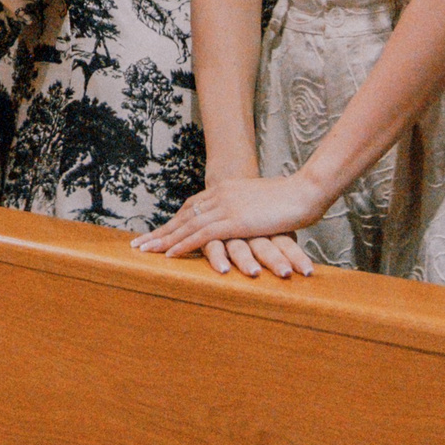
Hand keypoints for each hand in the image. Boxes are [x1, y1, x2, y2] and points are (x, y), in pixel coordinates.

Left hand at [132, 172, 325, 277]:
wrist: (306, 189)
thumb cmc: (292, 199)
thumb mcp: (263, 204)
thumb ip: (249, 211)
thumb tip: (247, 222)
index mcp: (226, 190)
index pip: (191, 208)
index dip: (174, 222)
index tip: (158, 233)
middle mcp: (220, 196)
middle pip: (183, 216)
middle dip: (160, 232)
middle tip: (138, 244)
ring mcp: (226, 207)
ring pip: (186, 225)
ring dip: (163, 240)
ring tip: (144, 252)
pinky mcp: (235, 220)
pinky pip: (202, 235)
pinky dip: (183, 245)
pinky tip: (169, 255)